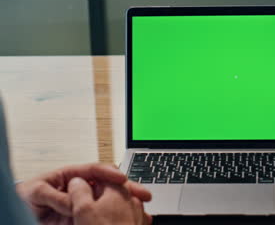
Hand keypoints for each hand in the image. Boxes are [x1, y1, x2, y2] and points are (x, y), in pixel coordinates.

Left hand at [16, 163, 151, 223]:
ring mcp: (85, 203)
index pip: (94, 171)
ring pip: (112, 199)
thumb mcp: (35, 193)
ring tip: (143, 206)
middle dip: (128, 187)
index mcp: (71, 176)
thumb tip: (74, 200)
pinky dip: (120, 215)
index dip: (109, 174)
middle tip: (143, 194)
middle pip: (110, 184)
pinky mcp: (85, 217)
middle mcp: (82, 188)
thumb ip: (54, 195)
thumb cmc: (25, 199)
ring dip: (128, 201)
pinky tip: (132, 217)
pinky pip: (104, 214)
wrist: (17, 215)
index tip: (121, 179)